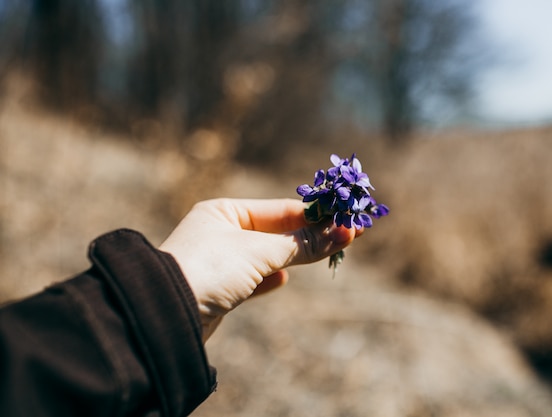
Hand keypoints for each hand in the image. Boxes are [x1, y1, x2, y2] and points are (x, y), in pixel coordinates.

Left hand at [159, 198, 360, 341]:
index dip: (316, 216)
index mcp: (225, 211)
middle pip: (277, 231)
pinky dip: (270, 278)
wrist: (164, 316)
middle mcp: (221, 232)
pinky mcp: (219, 290)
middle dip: (312, 234)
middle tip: (351, 233)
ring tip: (330, 252)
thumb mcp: (259, 252)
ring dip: (296, 256)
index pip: (280, 210)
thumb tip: (343, 233)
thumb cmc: (209, 268)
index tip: (348, 218)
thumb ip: (301, 244)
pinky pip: (253, 279)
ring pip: (267, 256)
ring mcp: (220, 261)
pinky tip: (283, 280)